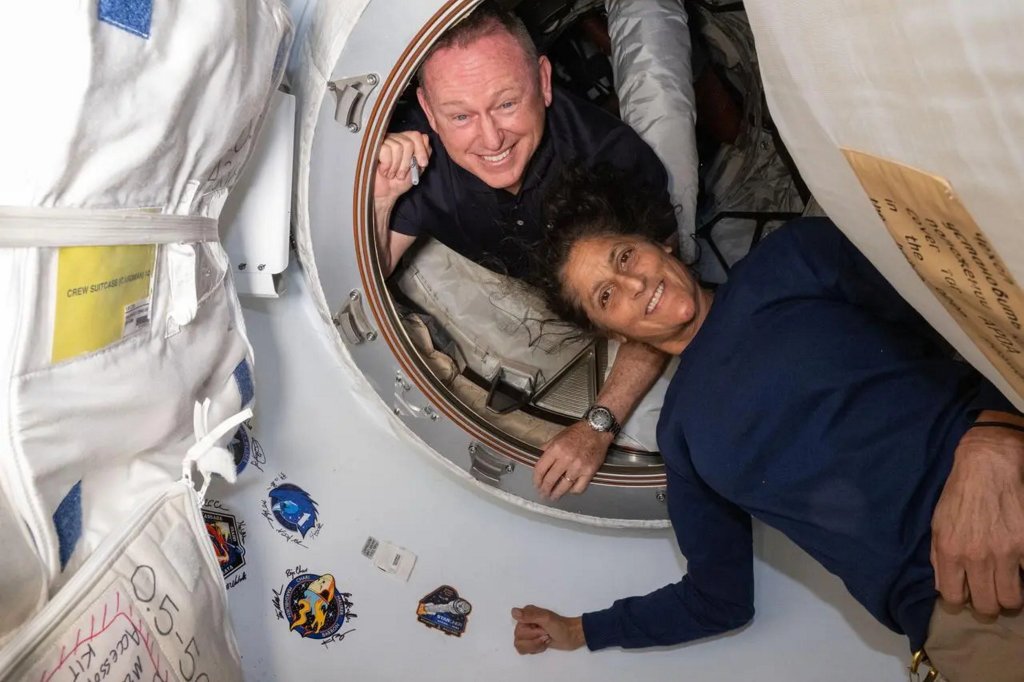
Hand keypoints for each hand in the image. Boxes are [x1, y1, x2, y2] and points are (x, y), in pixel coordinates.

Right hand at [374, 131, 430, 203]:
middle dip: (407, 163)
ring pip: (397, 147)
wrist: (385, 194)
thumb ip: (424, 154)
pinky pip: (386, 150)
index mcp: (405, 141)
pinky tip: (383, 171)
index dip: (421, 150)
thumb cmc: (399, 181)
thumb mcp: (417, 168)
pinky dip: (387, 166)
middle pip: (408, 143)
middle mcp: (394, 139)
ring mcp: (383, 142)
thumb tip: (425, 139)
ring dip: (396, 166)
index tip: (422, 164)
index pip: (416, 135)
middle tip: (401, 174)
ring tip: (392, 174)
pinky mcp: (373, 147)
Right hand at [511, 606, 585, 653]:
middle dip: (535, 639)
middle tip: (546, 634)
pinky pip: (525, 650)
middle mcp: (524, 622)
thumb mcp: (546, 619)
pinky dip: (536, 649)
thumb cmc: (561, 626)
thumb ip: (530, 615)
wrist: (572, 636)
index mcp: (526, 613)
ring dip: (535, 645)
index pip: (518, 629)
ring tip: (546, 639)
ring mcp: (528, 633)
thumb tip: (513, 612)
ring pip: (520, 646)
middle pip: (518, 639)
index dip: (530, 633)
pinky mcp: (531, 641)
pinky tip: (544, 644)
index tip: (542, 629)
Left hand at [534, 421, 612, 499]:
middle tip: (543, 494)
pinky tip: (569, 490)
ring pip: (563, 486)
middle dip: (544, 489)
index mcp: (555, 449)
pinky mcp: (589, 472)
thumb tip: (538, 458)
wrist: (597, 430)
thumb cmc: (577, 432)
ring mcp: (578, 467)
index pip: (540, 469)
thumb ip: (547, 448)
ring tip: (554, 497)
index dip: (536, 479)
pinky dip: (573, 491)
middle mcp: (566, 459)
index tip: (536, 484)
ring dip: (556, 494)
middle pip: (550, 480)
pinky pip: (579, 488)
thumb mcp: (557, 436)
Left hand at [931, 423, 1023, 615]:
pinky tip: (1019, 567)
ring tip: (1008, 585)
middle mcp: (976, 556)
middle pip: (987, 605)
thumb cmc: (959, 494)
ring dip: (1010, 597)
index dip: (961, 600)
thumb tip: (943, 586)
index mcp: (950, 551)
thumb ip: (938, 557)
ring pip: (1012, 599)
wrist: (988, 466)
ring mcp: (1005, 552)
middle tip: (992, 594)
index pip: (954, 597)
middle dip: (989, 604)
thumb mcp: (937, 524)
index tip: (968, 595)